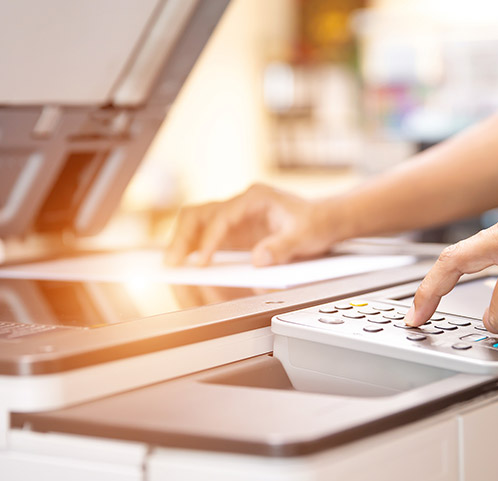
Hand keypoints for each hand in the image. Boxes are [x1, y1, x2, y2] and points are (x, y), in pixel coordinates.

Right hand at [165, 184, 340, 266]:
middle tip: (173, 262)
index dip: (210, 240)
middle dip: (183, 237)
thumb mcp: (304, 235)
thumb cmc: (315, 222)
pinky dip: (194, 250)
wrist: (325, 220)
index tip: (203, 261)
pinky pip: (206, 238)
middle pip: (198, 214)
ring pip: (196, 223)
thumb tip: (258, 260)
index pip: (222, 216)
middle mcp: (239, 204)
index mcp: (254, 197)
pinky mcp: (234, 232)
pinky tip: (187, 266)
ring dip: (183, 243)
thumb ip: (282, 247)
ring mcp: (234, 218)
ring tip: (172, 266)